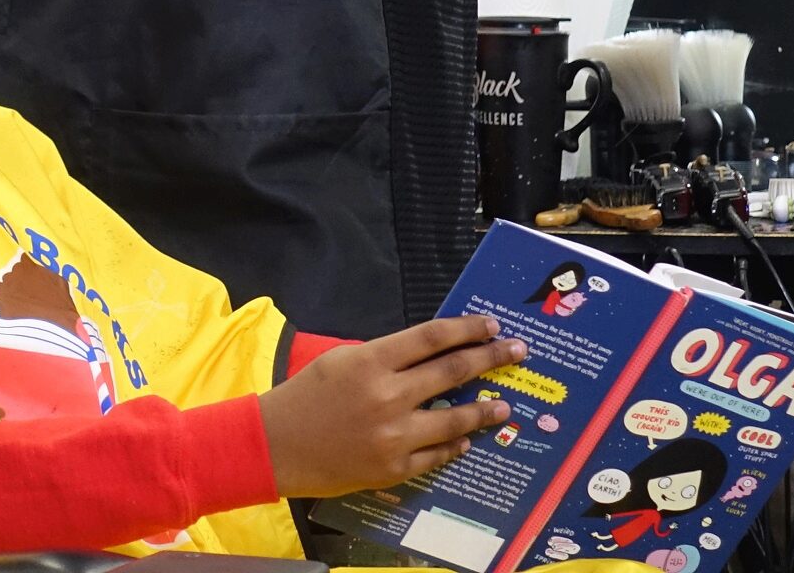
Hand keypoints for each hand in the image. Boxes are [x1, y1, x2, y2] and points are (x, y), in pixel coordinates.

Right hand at [257, 314, 525, 499]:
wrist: (277, 446)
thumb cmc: (307, 396)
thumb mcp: (342, 360)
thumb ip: (386, 357)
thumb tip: (432, 354)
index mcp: (373, 361)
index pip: (433, 337)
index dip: (467, 328)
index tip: (492, 325)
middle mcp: (388, 396)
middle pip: (453, 371)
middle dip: (491, 358)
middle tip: (516, 351)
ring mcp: (394, 436)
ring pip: (455, 420)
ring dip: (485, 410)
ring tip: (504, 406)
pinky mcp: (394, 468)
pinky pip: (436, 455)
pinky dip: (454, 445)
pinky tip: (467, 439)